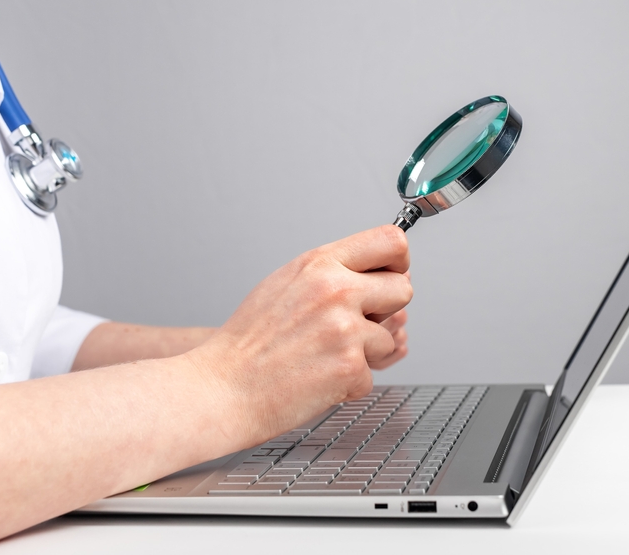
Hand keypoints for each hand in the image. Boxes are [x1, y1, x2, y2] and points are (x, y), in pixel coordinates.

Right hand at [187, 225, 411, 445]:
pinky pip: (372, 373)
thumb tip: (381, 276)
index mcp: (319, 264)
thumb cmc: (250, 342)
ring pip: (389, 337)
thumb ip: (333, 274)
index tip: (393, 273)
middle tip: (354, 324)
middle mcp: (336, 290)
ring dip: (365, 352)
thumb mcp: (286, 284)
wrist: (224, 388)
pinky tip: (317, 377)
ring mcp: (345, 329)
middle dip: (387, 310)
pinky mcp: (350, 367)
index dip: (399, 260)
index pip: (390, 240)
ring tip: (322, 355)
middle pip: (403, 289)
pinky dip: (349, 381)